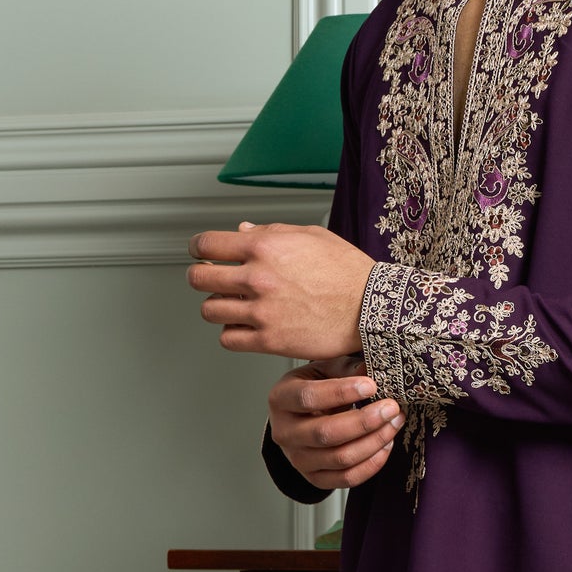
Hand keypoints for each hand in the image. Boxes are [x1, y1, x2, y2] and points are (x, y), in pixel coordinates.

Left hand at [187, 221, 372, 358]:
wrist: (372, 308)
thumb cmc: (347, 272)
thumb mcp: (311, 236)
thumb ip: (271, 232)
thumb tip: (242, 230)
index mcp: (265, 246)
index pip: (207, 245)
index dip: (199, 248)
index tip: (201, 253)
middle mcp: (258, 278)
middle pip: (199, 279)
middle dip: (202, 277)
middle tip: (212, 280)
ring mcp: (261, 311)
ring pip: (210, 310)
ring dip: (218, 307)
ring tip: (233, 305)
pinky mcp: (269, 341)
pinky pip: (228, 339)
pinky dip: (232, 333)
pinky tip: (245, 326)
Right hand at [269, 363, 404, 490]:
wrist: (301, 417)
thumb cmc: (313, 389)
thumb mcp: (323, 370)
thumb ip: (344, 368)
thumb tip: (371, 369)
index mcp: (281, 399)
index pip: (308, 397)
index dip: (341, 392)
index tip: (371, 385)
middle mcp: (284, 432)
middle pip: (325, 433)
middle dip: (364, 422)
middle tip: (391, 408)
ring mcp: (297, 459)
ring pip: (340, 458)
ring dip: (374, 441)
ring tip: (394, 423)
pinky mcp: (314, 478)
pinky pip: (347, 478)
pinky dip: (372, 463)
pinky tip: (386, 444)